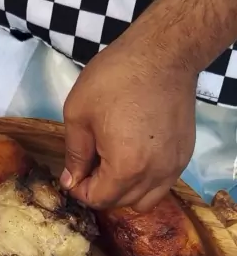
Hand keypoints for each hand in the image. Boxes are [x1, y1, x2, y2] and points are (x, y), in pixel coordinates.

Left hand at [61, 30, 197, 211]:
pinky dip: (146, 182)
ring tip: (114, 165)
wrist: (164, 53)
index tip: (74, 172)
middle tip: (90, 164)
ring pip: (144, 200)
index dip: (80, 189)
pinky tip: (135, 158)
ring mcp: (173, 167)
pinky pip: (162, 186)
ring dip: (124, 191)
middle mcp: (153, 174)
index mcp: (125, 167)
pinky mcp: (184, 156)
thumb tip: (71, 181)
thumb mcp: (78, 113)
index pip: (98, 199)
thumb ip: (74, 154)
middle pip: (120, 202)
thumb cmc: (116, 77)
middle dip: (100, 190)